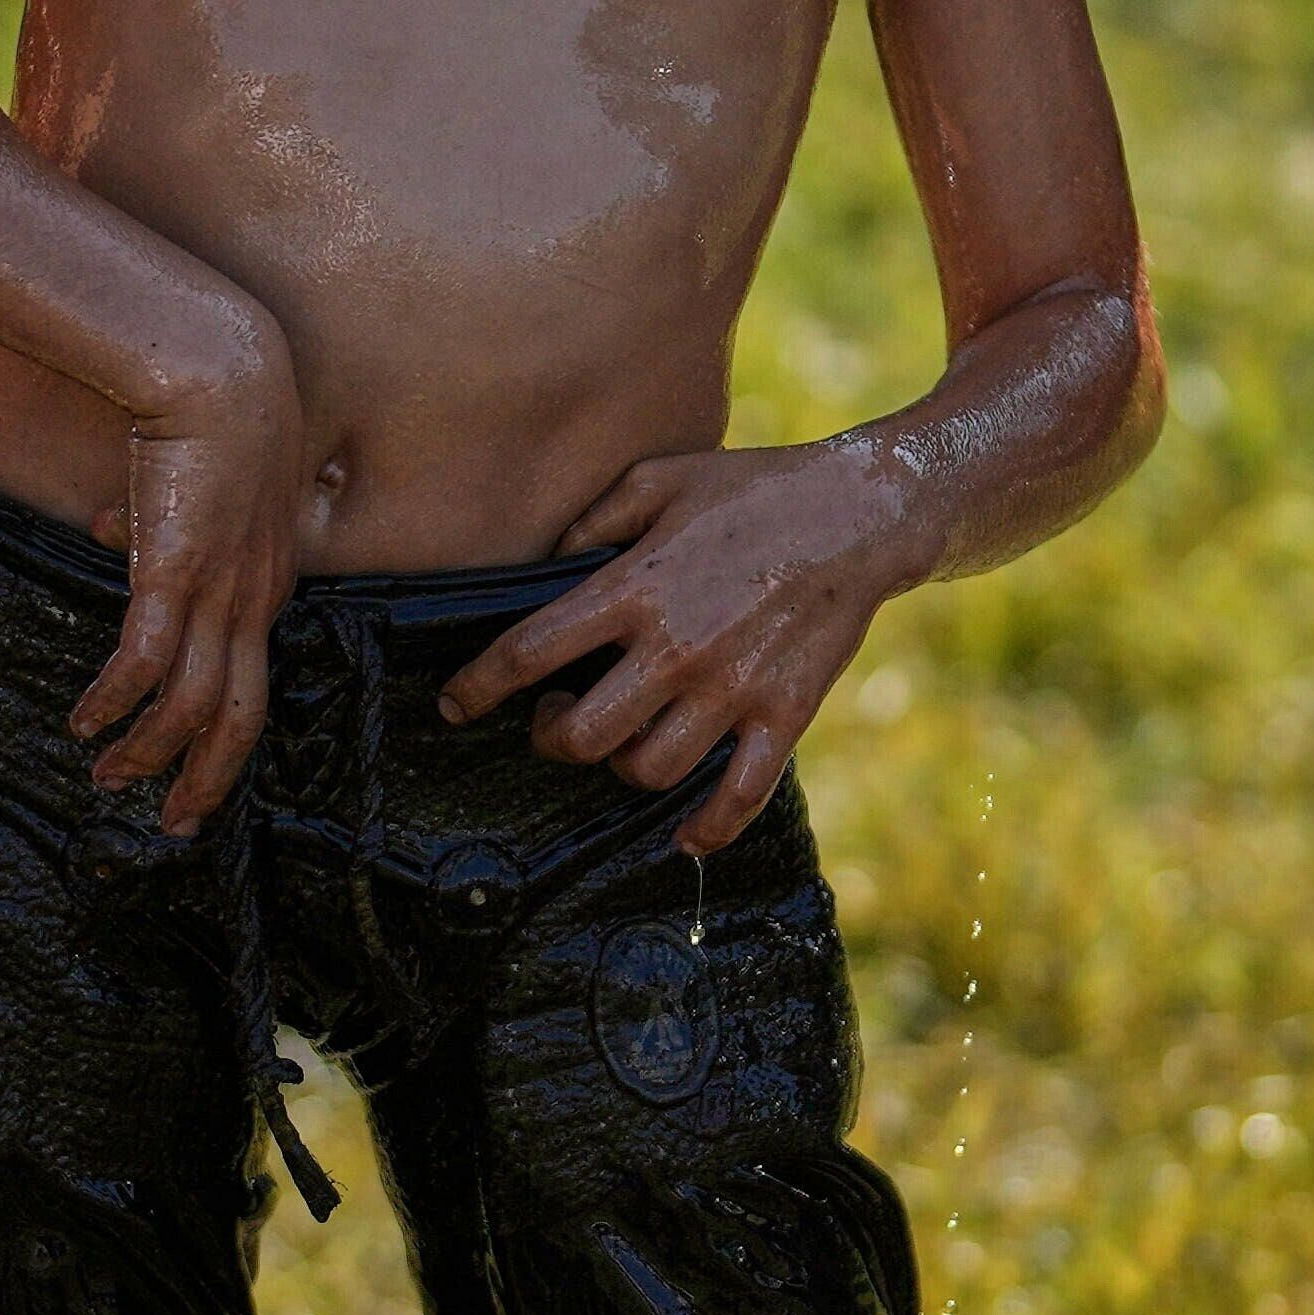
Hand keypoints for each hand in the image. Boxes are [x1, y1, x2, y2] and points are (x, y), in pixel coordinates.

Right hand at [70, 341, 315, 837]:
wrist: (217, 362)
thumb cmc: (211, 400)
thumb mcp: (193, 473)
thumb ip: (159, 515)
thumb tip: (109, 530)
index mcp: (270, 576)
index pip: (252, 675)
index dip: (221, 729)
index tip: (191, 760)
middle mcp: (254, 596)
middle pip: (241, 715)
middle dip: (206, 777)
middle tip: (175, 821)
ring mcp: (220, 590)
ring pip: (194, 705)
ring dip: (149, 751)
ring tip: (107, 776)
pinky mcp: (176, 574)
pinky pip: (147, 664)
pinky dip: (117, 702)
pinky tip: (86, 722)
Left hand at [435, 433, 926, 857]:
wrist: (859, 513)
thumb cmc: (751, 490)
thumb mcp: (660, 480)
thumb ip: (593, 521)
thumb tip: (546, 566)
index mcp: (634, 588)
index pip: (529, 651)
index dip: (478, 686)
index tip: (454, 705)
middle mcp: (675, 648)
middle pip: (583, 734)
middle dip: (552, 737)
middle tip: (558, 716)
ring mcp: (731, 689)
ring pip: (648, 770)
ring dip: (621, 768)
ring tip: (622, 740)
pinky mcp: (782, 715)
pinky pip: (739, 797)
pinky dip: (707, 829)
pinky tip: (685, 835)